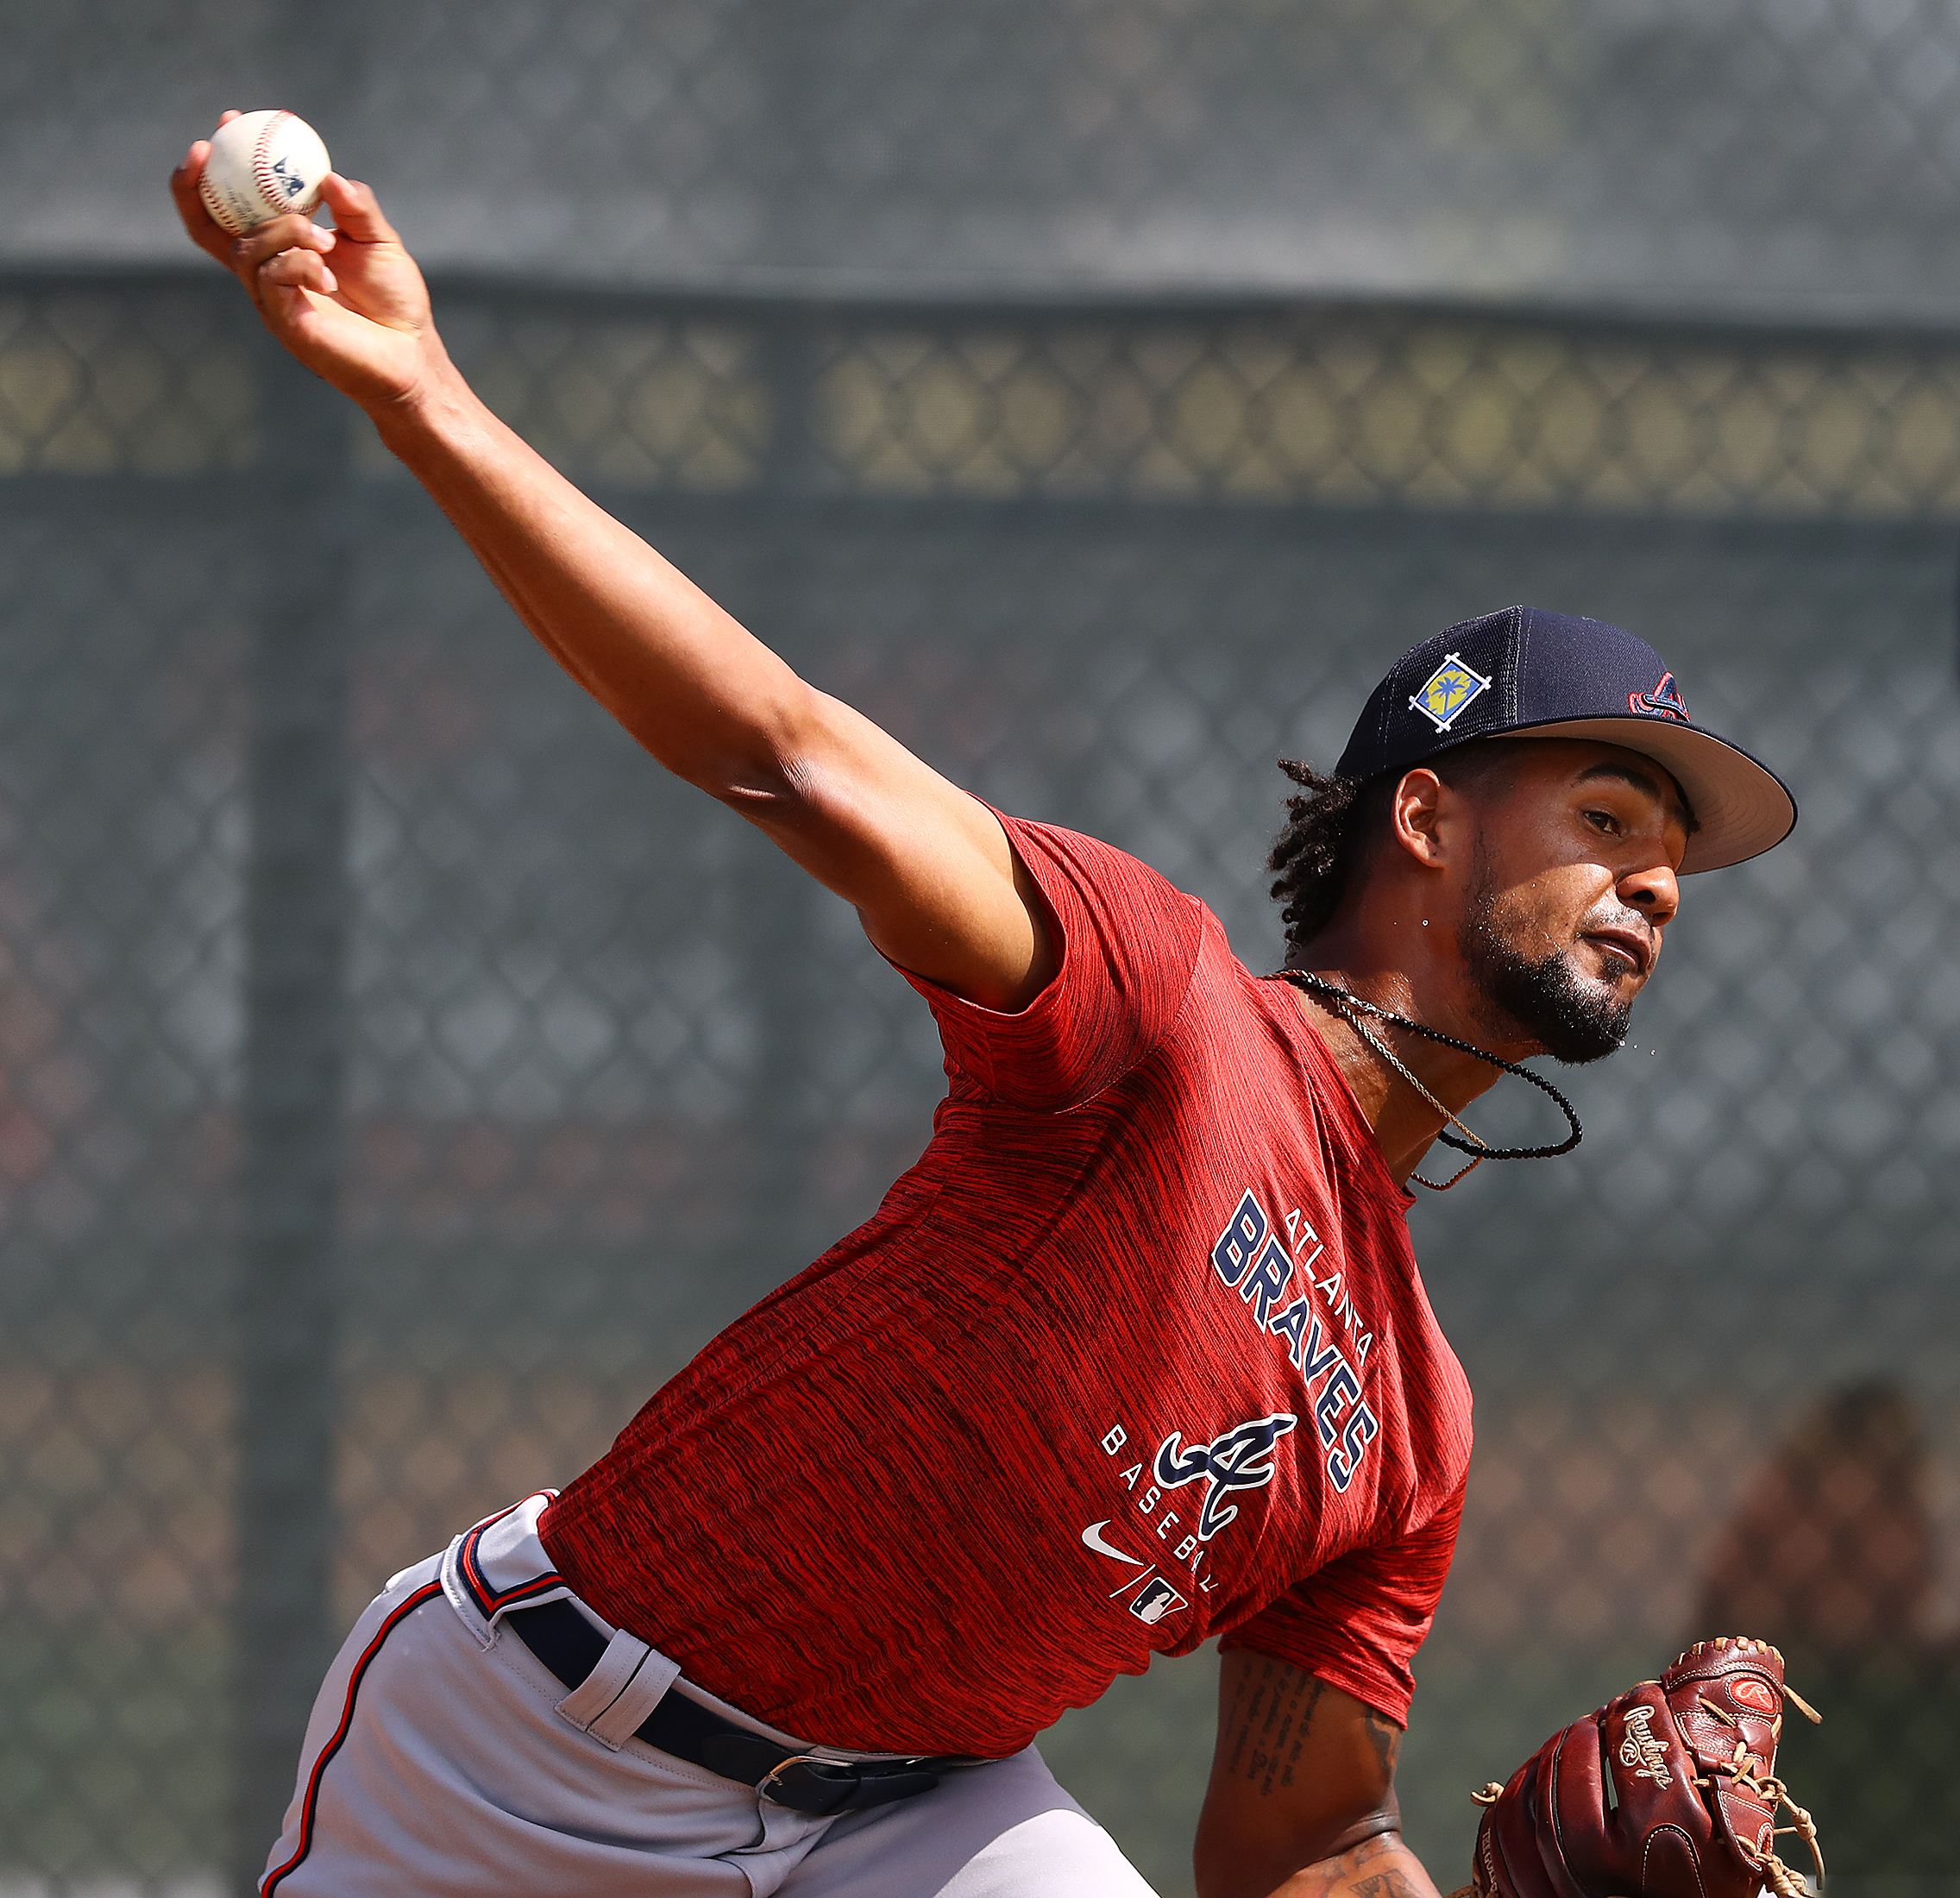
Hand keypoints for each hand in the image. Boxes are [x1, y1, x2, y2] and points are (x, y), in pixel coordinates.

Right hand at [170, 110, 441, 412]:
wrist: (413, 356)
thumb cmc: (395, 302)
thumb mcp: (380, 242)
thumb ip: (358, 208)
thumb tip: (329, 179)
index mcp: (283, 248)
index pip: (234, 205)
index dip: (221, 164)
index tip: (229, 121)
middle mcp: (267, 271)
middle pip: (208, 226)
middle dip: (197, 183)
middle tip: (205, 147)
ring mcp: (271, 299)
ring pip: (248, 250)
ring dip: (284, 230)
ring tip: (325, 239)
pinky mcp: (284, 323)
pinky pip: (271, 280)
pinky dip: (299, 265)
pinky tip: (328, 276)